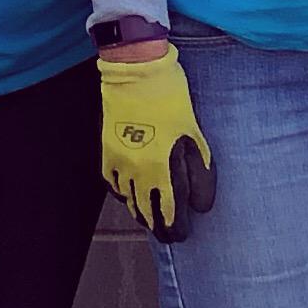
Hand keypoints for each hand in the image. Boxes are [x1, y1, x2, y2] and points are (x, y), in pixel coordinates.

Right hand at [98, 43, 214, 240]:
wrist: (135, 72)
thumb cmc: (171, 99)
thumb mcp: (195, 134)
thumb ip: (199, 173)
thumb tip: (201, 206)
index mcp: (163, 168)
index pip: (169, 214)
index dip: (176, 229)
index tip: (182, 235)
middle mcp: (137, 172)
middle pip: (146, 214)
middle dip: (159, 227)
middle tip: (168, 235)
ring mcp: (118, 163)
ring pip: (128, 202)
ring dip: (141, 213)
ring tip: (152, 218)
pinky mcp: (106, 152)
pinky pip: (114, 185)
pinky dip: (124, 194)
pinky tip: (132, 194)